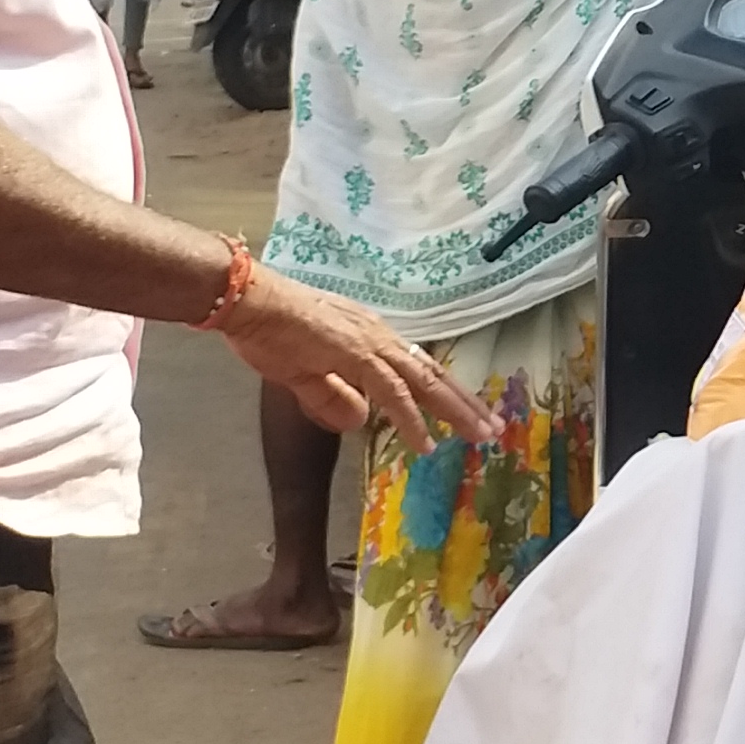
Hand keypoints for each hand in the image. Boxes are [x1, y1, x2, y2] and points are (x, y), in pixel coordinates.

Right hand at [217, 270, 494, 452]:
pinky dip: (411, 419)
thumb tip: (361, 421)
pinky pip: (391, 393)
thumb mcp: (304, 374)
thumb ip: (333, 397)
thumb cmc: (269, 330)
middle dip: (466, 403)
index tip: (469, 412)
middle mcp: (378, 337)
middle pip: (432, 375)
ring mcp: (369, 344)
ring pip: (423, 383)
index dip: (445, 391)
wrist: (249, 301)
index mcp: (369, 337)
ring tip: (480, 436)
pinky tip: (425, 442)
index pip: (416, 368)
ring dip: (454, 412)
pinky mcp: (354, 354)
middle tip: (495, 428)